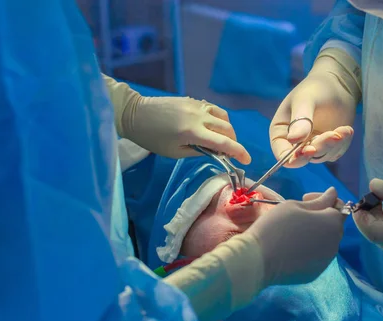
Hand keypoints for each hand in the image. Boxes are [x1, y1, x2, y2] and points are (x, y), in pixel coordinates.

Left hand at [124, 96, 250, 163]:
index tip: (247, 160)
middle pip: (228, 129)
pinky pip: (213, 109)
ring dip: (227, 129)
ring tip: (220, 139)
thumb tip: (214, 152)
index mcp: (193, 132)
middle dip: (233, 142)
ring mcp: (197, 105)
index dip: (239, 152)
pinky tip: (211, 126)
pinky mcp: (193, 100)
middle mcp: (199, 116)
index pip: (224, 143)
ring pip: (223, 116)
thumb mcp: (174, 152)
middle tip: (227, 153)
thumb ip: (197, 151)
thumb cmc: (151, 138)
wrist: (135, 114)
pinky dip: (218, 118)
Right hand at [246, 188, 345, 286]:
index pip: (339, 206)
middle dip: (319, 217)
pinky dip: (308, 250)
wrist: (258, 260)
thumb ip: (319, 200)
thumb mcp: (295, 205)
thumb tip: (333, 193)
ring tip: (293, 232)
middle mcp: (335, 243)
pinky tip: (290, 248)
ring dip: (314, 234)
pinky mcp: (314, 273)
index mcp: (333, 224)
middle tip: (297, 215)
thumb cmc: (276, 226)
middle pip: (333, 226)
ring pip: (325, 242)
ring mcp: (326, 261)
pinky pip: (315, 256)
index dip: (324, 199)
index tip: (304, 198)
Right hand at [269, 57, 356, 167]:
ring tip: (344, 130)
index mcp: (280, 133)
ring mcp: (312, 145)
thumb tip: (294, 139)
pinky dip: (342, 143)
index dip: (293, 157)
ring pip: (321, 156)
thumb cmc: (315, 88)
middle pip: (303, 157)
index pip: (282, 153)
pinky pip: (334, 152)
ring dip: (333, 145)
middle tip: (334, 135)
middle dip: (319, 147)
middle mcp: (294, 143)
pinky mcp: (328, 146)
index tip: (308, 150)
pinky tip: (347, 129)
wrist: (337, 84)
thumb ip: (300, 119)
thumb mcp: (305, 100)